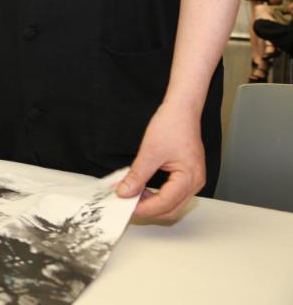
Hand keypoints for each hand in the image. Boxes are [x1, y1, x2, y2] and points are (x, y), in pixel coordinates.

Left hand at [115, 102, 205, 221]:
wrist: (181, 110)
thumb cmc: (172, 126)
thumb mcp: (150, 152)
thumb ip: (137, 175)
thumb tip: (124, 192)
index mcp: (190, 178)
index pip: (165, 204)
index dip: (144, 208)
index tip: (125, 207)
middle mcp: (196, 183)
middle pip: (171, 210)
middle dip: (148, 210)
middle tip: (126, 206)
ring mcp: (193, 181)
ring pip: (172, 204)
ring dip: (152, 204)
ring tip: (132, 197)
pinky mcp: (187, 176)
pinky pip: (173, 194)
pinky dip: (157, 196)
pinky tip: (142, 190)